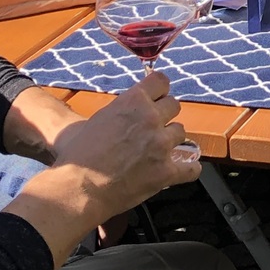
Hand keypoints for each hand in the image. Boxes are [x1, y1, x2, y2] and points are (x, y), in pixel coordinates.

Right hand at [51, 73, 199, 213]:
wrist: (78, 188)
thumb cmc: (79, 157)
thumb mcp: (96, 120)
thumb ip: (119, 111)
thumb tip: (120, 108)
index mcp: (132, 102)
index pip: (160, 81)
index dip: (159, 90)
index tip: (158, 96)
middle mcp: (150, 119)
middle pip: (174, 105)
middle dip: (164, 115)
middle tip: (153, 127)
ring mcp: (161, 145)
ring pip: (181, 132)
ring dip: (170, 140)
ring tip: (157, 151)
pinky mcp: (166, 171)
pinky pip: (191, 168)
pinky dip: (187, 170)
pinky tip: (180, 169)